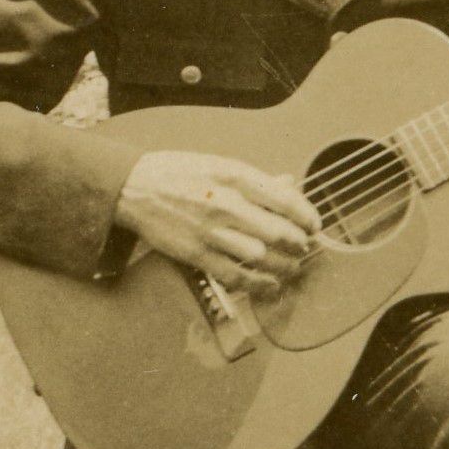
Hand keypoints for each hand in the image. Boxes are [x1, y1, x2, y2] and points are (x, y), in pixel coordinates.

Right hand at [114, 150, 321, 296]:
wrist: (134, 187)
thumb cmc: (179, 172)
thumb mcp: (220, 164)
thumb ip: (256, 179)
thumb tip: (289, 186)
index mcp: (234, 176)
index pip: (285, 199)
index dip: (307, 216)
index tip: (314, 225)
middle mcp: (225, 203)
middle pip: (278, 231)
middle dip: (298, 243)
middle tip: (303, 246)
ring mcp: (211, 231)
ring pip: (261, 257)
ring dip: (284, 266)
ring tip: (292, 266)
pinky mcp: (196, 254)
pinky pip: (235, 276)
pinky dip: (259, 285)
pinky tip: (271, 285)